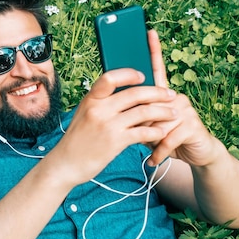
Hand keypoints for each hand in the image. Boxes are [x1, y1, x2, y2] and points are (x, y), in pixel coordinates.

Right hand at [51, 65, 177, 186]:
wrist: (65, 164)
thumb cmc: (77, 140)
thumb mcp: (84, 115)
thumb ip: (101, 104)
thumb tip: (127, 95)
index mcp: (91, 99)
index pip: (111, 77)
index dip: (129, 74)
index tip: (143, 76)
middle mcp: (99, 109)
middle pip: (135, 93)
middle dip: (158, 93)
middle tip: (171, 95)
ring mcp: (107, 125)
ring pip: (143, 112)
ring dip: (162, 112)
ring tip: (173, 113)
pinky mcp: (115, 142)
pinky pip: (142, 132)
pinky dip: (155, 132)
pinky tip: (161, 132)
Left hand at [145, 29, 218, 165]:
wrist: (194, 156)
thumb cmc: (164, 139)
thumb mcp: (146, 126)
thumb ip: (135, 114)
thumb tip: (116, 107)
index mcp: (162, 94)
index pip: (157, 69)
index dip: (153, 50)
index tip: (147, 32)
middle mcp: (175, 97)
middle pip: (149, 103)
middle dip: (140, 122)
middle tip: (137, 135)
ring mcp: (185, 110)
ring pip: (157, 123)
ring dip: (150, 141)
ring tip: (150, 151)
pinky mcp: (192, 126)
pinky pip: (167, 138)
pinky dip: (159, 152)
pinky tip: (154, 159)